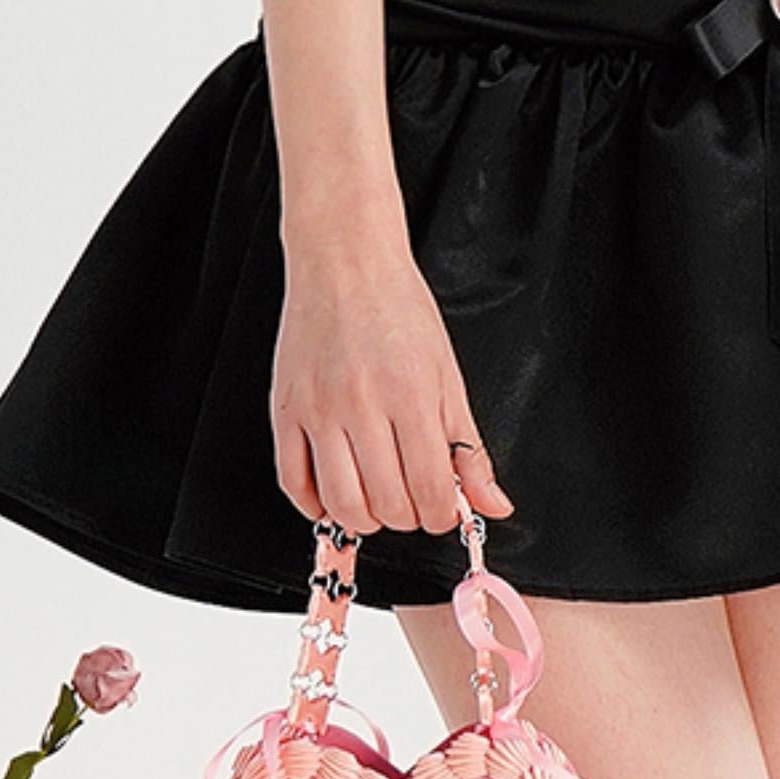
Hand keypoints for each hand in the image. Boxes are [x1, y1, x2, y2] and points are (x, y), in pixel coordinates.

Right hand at [271, 236, 516, 537]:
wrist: (346, 260)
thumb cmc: (399, 308)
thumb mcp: (448, 374)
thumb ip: (470, 447)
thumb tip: (494, 505)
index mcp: (411, 393)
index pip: (429, 491)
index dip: (441, 514)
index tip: (441, 506)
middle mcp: (361, 403)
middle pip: (386, 504)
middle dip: (406, 515)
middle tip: (412, 495)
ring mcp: (318, 408)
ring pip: (340, 503)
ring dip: (365, 517)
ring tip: (377, 496)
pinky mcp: (285, 409)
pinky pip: (293, 483)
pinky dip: (316, 505)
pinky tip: (336, 493)